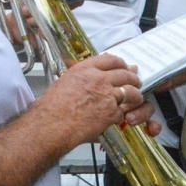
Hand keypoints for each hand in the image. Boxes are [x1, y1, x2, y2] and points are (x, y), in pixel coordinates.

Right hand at [37, 53, 152, 143]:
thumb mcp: (63, 83)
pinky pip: (123, 111)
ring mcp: (107, 95)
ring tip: (135, 99)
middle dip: (133, 78)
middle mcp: (98, 79)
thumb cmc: (50, 109)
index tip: (125, 67)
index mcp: (85, 70)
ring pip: (131, 92)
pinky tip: (117, 118)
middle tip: (135, 82)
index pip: (110, 59)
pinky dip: (121, 116)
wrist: (50, 126)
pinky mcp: (111, 112)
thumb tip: (90, 79)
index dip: (121, 63)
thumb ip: (81, 78)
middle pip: (125, 74)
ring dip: (135, 96)